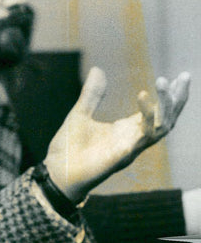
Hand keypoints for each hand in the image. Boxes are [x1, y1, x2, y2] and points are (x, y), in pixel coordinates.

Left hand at [44, 67, 189, 201]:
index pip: (157, 112)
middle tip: (186, 76)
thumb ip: (92, 94)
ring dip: (167, 105)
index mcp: (126, 130)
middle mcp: (134, 139)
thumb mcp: (80, 114)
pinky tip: (143, 96)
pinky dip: (146, 116)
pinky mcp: (123, 155)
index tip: (178, 76)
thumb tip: (98, 69)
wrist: (57, 173)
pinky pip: (143, 136)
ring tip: (163, 81)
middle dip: (177, 99)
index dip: (169, 96)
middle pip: (167, 119)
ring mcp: (131, 147)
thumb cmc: (70, 148)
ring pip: (162, 126)